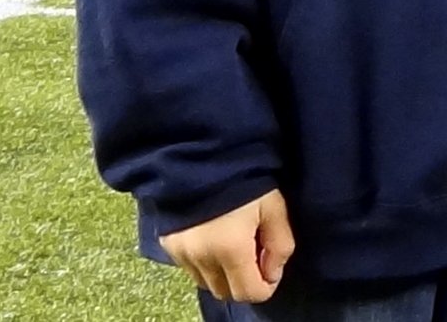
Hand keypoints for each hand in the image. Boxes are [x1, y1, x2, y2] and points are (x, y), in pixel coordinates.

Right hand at [158, 189, 292, 302]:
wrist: (201, 154)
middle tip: (254, 252)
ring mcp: (180, 253)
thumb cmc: (245, 177)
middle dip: (244, 280)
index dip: (266, 285)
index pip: (248, 293)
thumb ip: (279, 244)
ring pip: (206, 282)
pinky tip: (214, 237)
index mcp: (229, 249)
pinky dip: (205, 262)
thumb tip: (273, 273)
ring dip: (223, 273)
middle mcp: (200, 258)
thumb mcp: (274, 207)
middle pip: (225, 291)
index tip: (271, 266)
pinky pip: (190, 267)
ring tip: (234, 242)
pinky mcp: (167, 244)